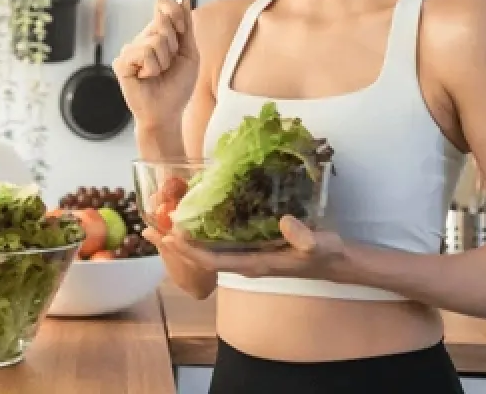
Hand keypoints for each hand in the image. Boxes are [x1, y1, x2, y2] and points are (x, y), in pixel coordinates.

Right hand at [112, 0, 199, 130]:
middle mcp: (142, 38)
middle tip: (169, 64)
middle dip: (173, 45)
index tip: (182, 30)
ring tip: (158, 74)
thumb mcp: (189, 53)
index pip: (162, 5)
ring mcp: (130, 50)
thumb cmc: (177, 86)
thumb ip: (186, 26)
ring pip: (155, 40)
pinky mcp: (121, 62)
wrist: (167, 112)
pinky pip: (144, 53)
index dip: (174, 12)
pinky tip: (146, 77)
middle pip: (161, 22)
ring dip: (164, 61)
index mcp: (158, 33)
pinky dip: (152, 68)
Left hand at [146, 216, 345, 279]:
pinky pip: (219, 243)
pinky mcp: (253, 248)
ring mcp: (248, 256)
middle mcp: (245, 263)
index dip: (188, 252)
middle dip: (174, 246)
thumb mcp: (319, 244)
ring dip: (183, 240)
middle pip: (201, 258)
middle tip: (148, 227)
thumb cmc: (327, 254)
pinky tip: (193, 219)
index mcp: (254, 265)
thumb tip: (284, 222)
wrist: (338, 262)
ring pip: (207, 251)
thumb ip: (304, 237)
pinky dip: (202, 233)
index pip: (212, 262)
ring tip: (160, 223)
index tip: (168, 238)